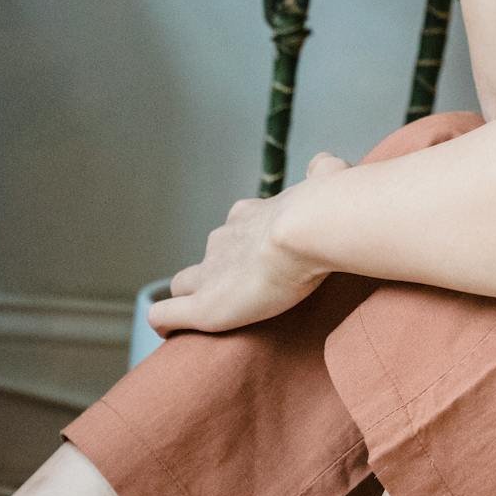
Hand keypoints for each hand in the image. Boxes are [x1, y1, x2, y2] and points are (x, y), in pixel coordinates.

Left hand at [146, 152, 346, 337]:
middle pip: (210, 256)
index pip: (235, 229)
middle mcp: (226, 238)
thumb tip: (326, 163)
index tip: (261, 256)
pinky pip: (167, 315)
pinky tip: (169, 333)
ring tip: (213, 315)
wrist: (307, 229)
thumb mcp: (329, 179)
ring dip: (194, 294)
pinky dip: (166, 322)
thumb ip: (325, 173)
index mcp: (250, 215)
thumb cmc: (322, 209)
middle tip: (245, 290)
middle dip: (219, 270)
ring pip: (185, 283)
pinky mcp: (202, 306)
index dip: (244, 244)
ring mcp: (211, 272)